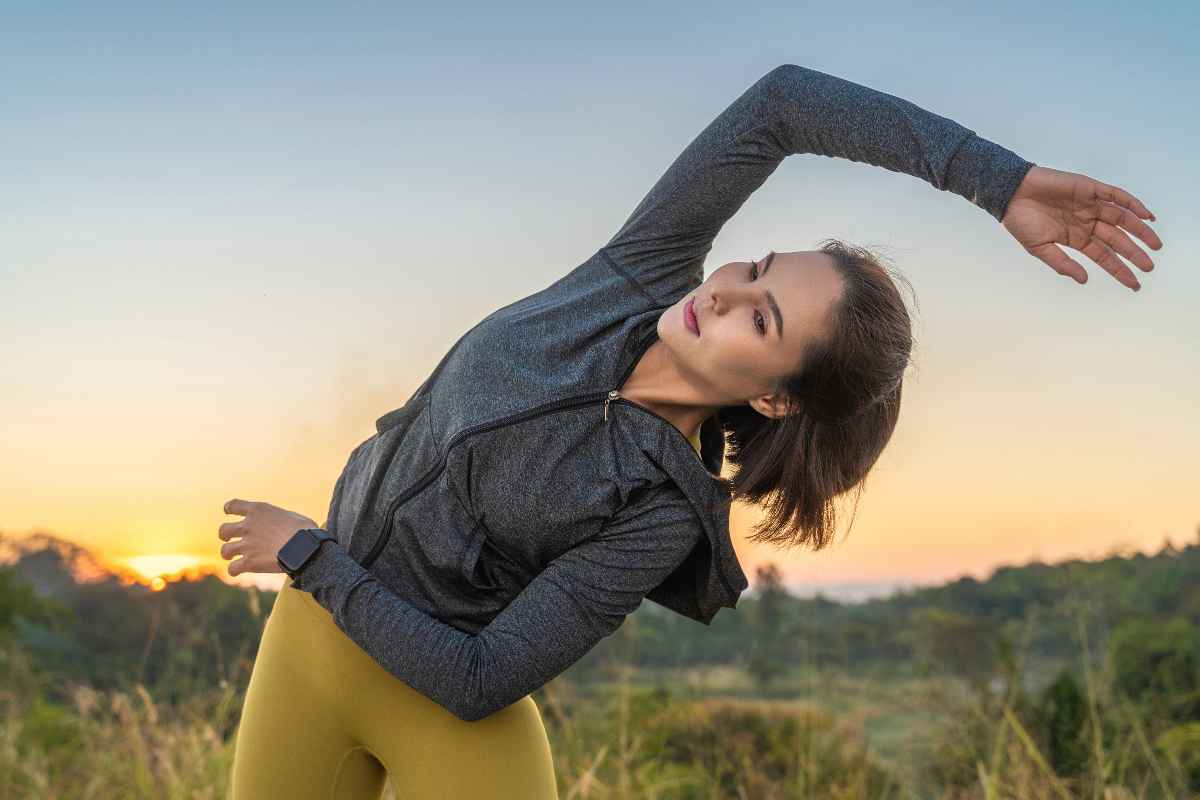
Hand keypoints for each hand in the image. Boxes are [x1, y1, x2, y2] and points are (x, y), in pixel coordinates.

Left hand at [218, 498, 318, 576]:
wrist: (305, 548)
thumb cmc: (306, 531)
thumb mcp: (292, 516)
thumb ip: (280, 519)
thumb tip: (284, 527)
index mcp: (258, 510)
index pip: (233, 505)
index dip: (228, 509)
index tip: (228, 512)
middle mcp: (248, 526)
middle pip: (223, 530)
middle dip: (225, 536)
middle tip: (229, 540)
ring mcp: (247, 544)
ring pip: (225, 550)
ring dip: (228, 554)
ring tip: (232, 557)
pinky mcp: (250, 562)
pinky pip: (233, 569)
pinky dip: (234, 570)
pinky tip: (238, 571)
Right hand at [1001, 165, 1161, 290]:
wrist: (1010, 193)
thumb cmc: (1020, 221)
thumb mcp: (1039, 249)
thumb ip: (1062, 264)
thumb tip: (1084, 280)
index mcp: (1075, 238)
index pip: (1104, 256)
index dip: (1119, 270)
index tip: (1134, 284)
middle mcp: (1086, 222)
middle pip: (1117, 240)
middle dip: (1134, 253)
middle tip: (1150, 266)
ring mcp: (1090, 205)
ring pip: (1122, 219)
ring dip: (1139, 231)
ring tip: (1154, 244)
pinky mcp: (1089, 188)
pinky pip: (1116, 196)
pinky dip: (1132, 204)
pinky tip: (1146, 215)